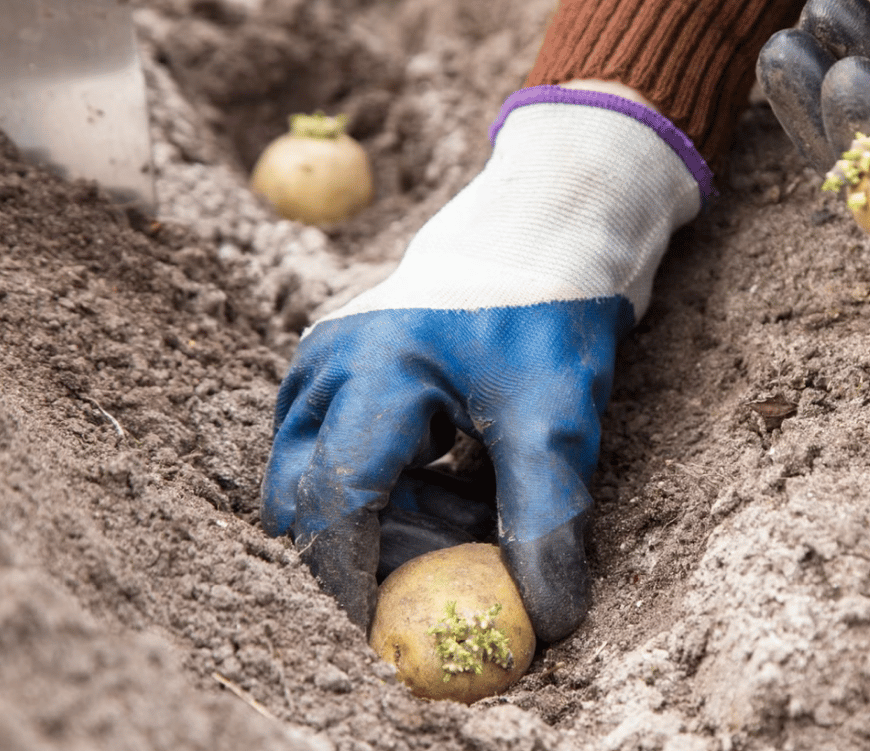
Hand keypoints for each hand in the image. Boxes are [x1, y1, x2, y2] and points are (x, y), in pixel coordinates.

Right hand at [261, 86, 711, 641]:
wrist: (544, 235)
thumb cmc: (549, 316)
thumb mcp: (558, 420)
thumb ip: (546, 520)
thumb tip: (548, 621)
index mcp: (372, 371)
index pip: (335, 504)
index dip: (355, 582)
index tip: (394, 635)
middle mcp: (326, 368)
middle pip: (311, 499)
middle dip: (373, 549)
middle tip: (449, 564)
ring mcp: (321, 368)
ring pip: (323, 482)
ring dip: (388, 518)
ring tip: (470, 498)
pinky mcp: (335, 376)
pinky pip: (341, 457)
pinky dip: (394, 488)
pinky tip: (458, 471)